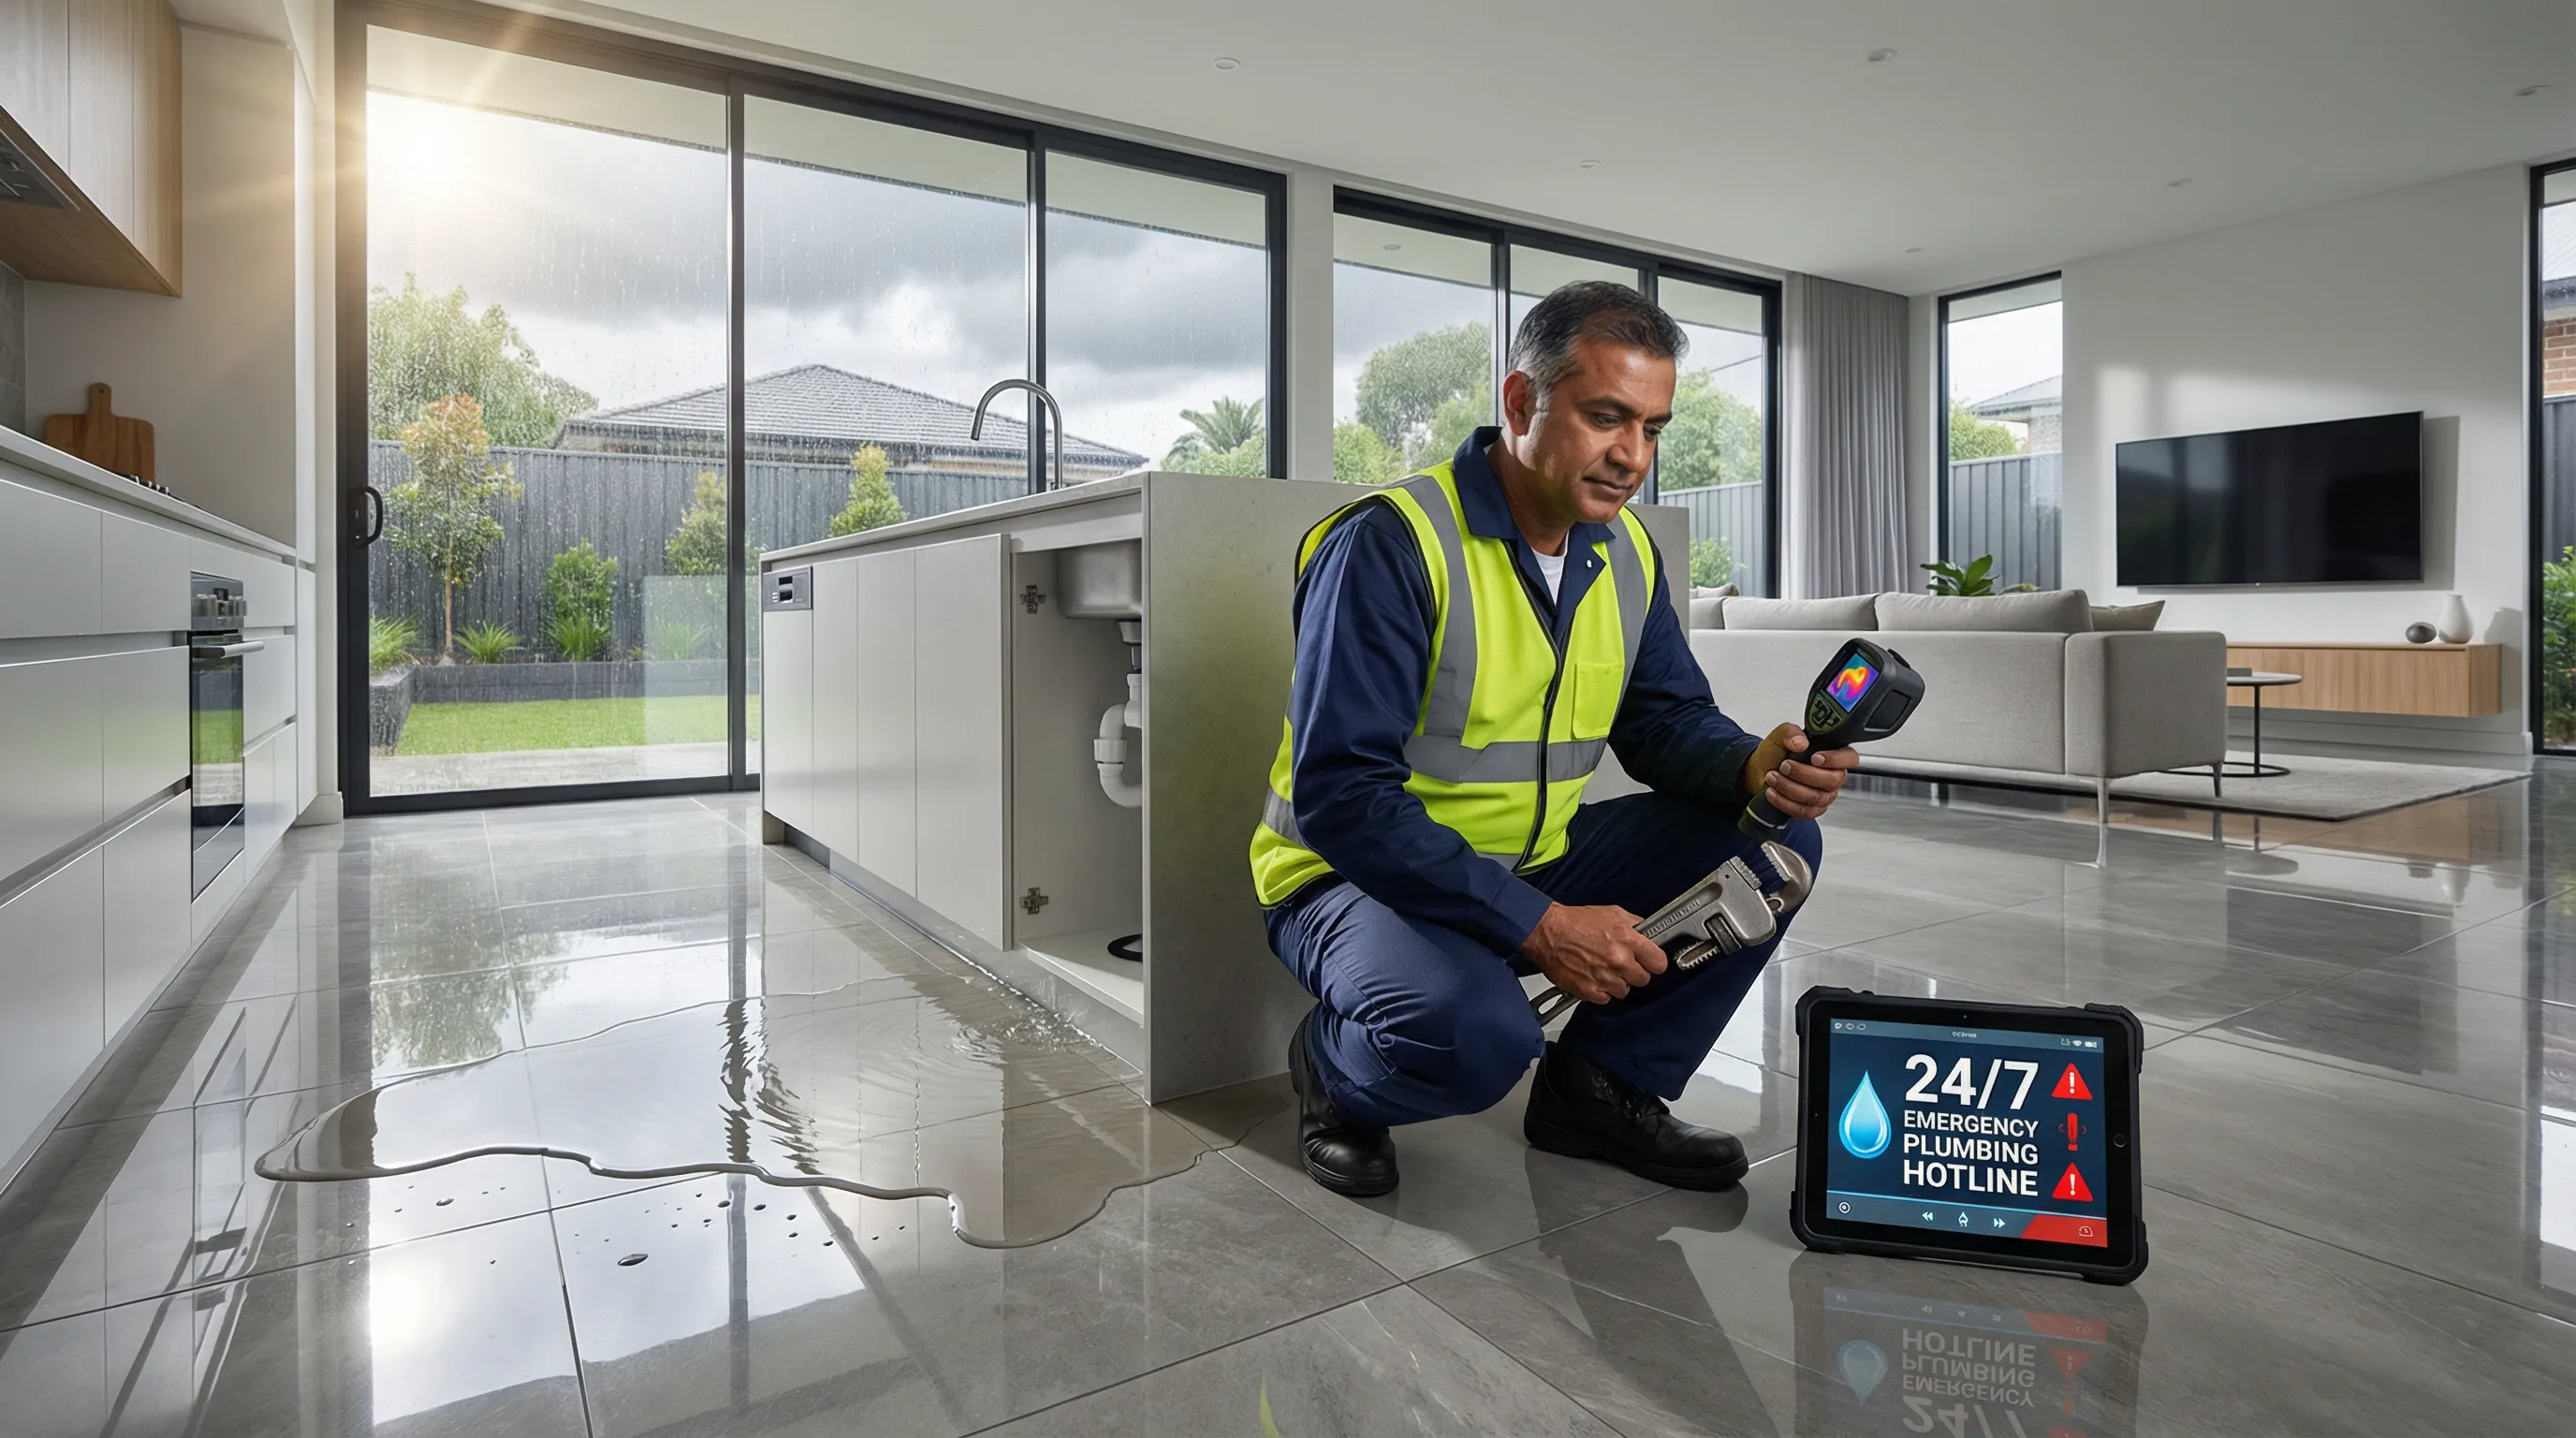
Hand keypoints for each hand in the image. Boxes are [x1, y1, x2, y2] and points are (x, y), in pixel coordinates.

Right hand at [1523, 903, 1667, 1004]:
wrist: (1547, 932)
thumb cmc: (1575, 921)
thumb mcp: (1612, 913)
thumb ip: (1635, 925)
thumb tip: (1649, 933)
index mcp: (1629, 940)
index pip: (1659, 963)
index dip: (1655, 962)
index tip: (1650, 961)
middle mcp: (1619, 961)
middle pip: (1644, 979)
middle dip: (1635, 972)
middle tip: (1623, 963)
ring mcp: (1604, 978)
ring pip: (1625, 991)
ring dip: (1617, 982)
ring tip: (1604, 968)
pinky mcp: (1589, 991)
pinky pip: (1606, 999)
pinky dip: (1601, 991)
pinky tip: (1593, 977)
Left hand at [1742, 723, 1858, 818]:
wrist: (1761, 770)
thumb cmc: (1776, 753)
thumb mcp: (1780, 736)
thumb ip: (1790, 732)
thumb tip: (1802, 743)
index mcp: (1832, 754)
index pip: (1849, 758)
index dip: (1836, 759)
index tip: (1814, 758)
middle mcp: (1833, 776)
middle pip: (1831, 780)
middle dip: (1803, 773)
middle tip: (1784, 765)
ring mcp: (1825, 795)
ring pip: (1815, 797)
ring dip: (1789, 787)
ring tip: (1772, 776)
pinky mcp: (1813, 810)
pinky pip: (1804, 811)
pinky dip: (1784, 801)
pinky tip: (1772, 791)